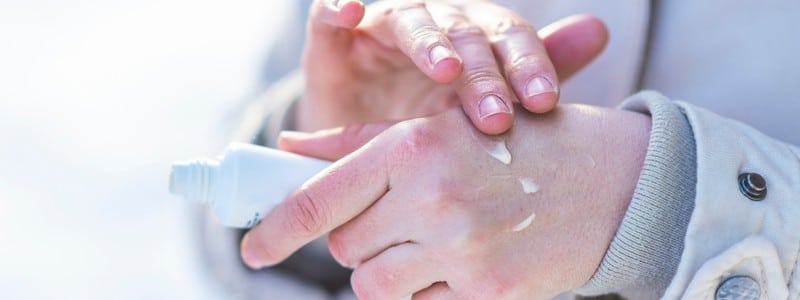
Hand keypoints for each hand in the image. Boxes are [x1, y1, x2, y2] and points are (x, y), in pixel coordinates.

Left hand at [242, 105, 650, 298]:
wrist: (612, 180)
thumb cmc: (519, 145)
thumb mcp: (442, 126)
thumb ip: (359, 142)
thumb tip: (292, 150)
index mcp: (413, 146)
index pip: (321, 200)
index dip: (277, 229)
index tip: (253, 250)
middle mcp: (432, 196)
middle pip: (345, 247)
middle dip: (356, 240)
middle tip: (390, 222)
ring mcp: (460, 249)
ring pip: (374, 284)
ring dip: (385, 270)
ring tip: (424, 243)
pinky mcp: (486, 291)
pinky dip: (424, 289)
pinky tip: (457, 261)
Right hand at [299, 0, 608, 133]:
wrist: (364, 143)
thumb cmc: (431, 120)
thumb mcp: (484, 105)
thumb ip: (538, 68)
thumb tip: (598, 28)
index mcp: (475, 37)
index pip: (508, 39)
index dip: (528, 65)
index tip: (546, 103)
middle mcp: (433, 24)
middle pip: (464, 34)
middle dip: (484, 73)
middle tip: (497, 116)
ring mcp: (383, 28)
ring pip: (410, 20)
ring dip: (429, 41)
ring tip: (447, 68)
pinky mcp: (332, 39)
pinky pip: (329, 15)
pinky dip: (337, 7)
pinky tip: (352, 9)